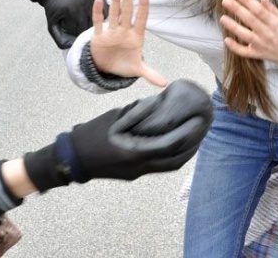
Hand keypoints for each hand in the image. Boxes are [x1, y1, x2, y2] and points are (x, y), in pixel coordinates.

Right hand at [22, 80, 212, 190]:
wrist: (73, 158)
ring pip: (171, 165)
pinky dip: (173, 155)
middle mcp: (140, 166)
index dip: (188, 132)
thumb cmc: (91, 134)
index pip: (170, 144)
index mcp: (135, 152)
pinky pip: (161, 166)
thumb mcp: (116, 117)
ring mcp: (138, 173)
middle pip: (176, 159)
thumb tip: (161, 103)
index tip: (199, 119)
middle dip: (193, 142)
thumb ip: (140, 112)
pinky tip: (178, 143)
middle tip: (203, 126)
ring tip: (196, 134)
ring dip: (186, 150)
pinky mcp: (136, 174)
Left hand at [38, 0, 100, 48]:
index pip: (79, 32)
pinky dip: (99, 16)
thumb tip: (73, 46)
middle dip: (83, 30)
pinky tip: (91, 17)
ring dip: (91, 24)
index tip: (70, 31)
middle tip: (77, 28)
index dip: (75, 35)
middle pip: (89, 26)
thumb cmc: (54, 11)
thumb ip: (60, 39)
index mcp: (70, 10)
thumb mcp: (52, 25)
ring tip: (84, 22)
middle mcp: (82, 2)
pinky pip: (102, 12)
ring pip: (97, 20)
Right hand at [90, 0, 166, 87]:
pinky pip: (98, 22)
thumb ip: (150, 74)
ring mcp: (111, 32)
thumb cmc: (124, 65)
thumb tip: (164, 83)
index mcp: (135, 37)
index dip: (143, 5)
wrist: (106, 69)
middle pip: (126, 10)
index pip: (141, 18)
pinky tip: (98, 0)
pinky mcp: (99, 36)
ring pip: (113, 12)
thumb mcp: (137, 69)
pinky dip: (98, 12)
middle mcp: (124, 31)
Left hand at [219, 0, 277, 66]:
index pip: (258, 9)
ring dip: (233, 27)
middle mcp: (267, 33)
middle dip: (237, 9)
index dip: (246, 0)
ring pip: (245, 35)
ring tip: (222, 18)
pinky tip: (226, 39)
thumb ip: (271, 8)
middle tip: (225, 1)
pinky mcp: (257, 54)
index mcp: (274, 22)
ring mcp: (261, 44)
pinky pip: (244, 52)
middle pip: (250, 20)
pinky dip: (235, 47)